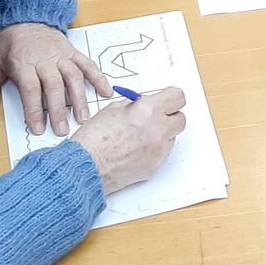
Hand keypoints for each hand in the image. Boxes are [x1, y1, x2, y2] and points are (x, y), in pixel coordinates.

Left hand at [0, 23, 111, 135]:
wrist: (23, 14)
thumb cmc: (7, 42)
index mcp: (23, 62)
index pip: (30, 89)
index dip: (34, 109)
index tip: (37, 128)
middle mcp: (44, 59)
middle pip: (54, 85)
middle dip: (59, 109)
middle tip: (63, 130)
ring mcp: (60, 54)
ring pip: (72, 76)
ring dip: (80, 97)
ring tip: (84, 118)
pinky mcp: (72, 51)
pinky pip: (87, 64)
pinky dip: (98, 77)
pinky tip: (106, 91)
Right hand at [72, 86, 186, 195]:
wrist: (85, 167)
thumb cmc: (94, 139)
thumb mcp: (113, 109)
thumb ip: (135, 105)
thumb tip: (145, 104)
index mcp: (148, 111)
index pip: (178, 97)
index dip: (171, 98)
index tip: (167, 99)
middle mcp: (157, 130)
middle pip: (180, 119)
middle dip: (169, 116)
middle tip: (156, 117)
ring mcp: (158, 150)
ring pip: (171, 137)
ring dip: (162, 134)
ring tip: (139, 136)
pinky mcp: (154, 166)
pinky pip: (161, 153)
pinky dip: (153, 149)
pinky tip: (135, 149)